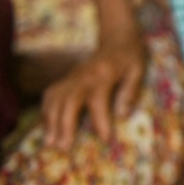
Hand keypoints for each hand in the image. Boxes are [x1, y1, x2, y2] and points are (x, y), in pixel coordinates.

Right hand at [41, 28, 145, 149]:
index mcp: (104, 75)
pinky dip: (46, 110)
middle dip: (65, 124)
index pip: (98, 101)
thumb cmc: (130, 57)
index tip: (105, 139)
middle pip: (69, 100)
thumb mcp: (137, 70)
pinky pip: (51, 94)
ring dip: (51, 121)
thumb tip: (122, 115)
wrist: (117, 37)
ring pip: (55, 98)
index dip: (101, 121)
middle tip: (64, 147)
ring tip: (50, 142)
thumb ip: (130, 91)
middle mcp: (84, 76)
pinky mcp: (67, 78)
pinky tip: (46, 127)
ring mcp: (72, 76)